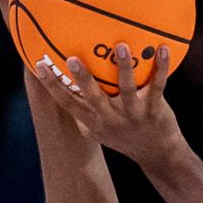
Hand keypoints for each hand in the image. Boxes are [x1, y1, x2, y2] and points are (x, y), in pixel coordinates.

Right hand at [29, 44, 185, 166]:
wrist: (158, 155)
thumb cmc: (124, 136)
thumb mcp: (99, 130)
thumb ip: (84, 109)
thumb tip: (65, 80)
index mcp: (95, 121)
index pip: (68, 104)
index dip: (53, 86)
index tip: (39, 66)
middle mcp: (112, 118)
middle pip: (94, 98)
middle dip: (83, 79)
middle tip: (72, 59)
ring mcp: (134, 114)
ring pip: (127, 90)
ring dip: (124, 68)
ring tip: (121, 46)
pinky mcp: (155, 110)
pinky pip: (158, 86)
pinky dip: (161, 68)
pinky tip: (163, 49)